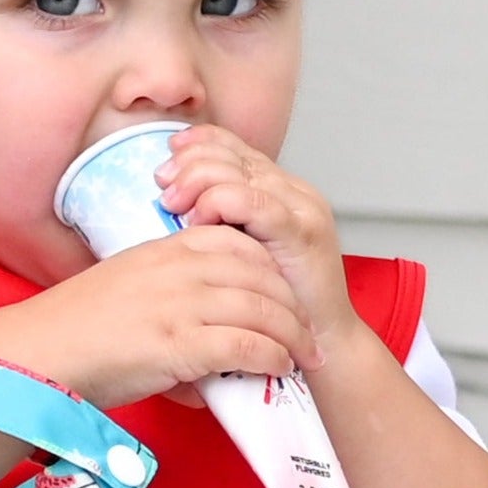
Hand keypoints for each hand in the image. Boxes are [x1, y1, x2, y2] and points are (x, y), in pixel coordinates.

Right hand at [0, 223, 315, 409]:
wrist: (40, 354)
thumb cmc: (75, 331)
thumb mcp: (128, 289)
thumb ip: (169, 295)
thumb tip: (196, 327)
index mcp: (166, 248)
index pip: (240, 244)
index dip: (272, 270)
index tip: (286, 295)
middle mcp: (179, 268)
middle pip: (260, 274)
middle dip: (292, 304)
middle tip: (307, 332)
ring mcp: (181, 304)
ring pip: (262, 309)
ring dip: (290, 335)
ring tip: (301, 356)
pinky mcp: (180, 343)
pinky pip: (245, 345)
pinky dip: (270, 357)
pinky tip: (278, 368)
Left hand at [156, 126, 358, 358]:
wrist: (323, 343)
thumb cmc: (280, 308)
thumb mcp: (243, 255)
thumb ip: (221, 226)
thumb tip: (174, 205)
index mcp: (281, 192)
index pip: (238, 149)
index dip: (201, 144)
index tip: (168, 156)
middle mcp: (294, 192)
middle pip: (236, 154)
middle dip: (192, 162)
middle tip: (164, 183)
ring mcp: (300, 210)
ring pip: (240, 172)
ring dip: (199, 180)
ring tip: (174, 203)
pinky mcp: (300, 232)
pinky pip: (253, 202)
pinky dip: (219, 203)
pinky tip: (199, 219)